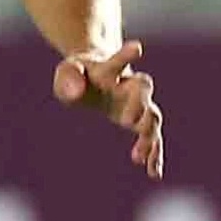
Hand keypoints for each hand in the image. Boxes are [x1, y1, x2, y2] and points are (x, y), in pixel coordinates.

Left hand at [53, 41, 163, 178]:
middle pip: (143, 90)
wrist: (96, 72)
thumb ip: (68, 79)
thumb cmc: (78, 72)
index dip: (126, 55)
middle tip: (128, 122)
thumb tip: (75, 93)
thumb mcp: (66, 72)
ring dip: (148, 135)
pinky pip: (152, 136)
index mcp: (110, 69)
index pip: (118, 61)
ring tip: (138, 157)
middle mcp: (129, 84)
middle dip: (139, 105)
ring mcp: (138, 102)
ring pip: (152, 116)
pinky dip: (154, 152)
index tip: (137, 47)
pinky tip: (154, 173)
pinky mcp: (140, 119)